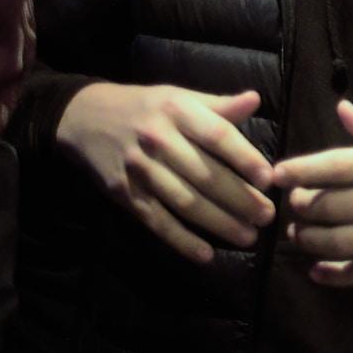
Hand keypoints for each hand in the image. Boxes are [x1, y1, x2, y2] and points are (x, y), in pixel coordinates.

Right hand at [56, 82, 274, 263]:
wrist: (84, 118)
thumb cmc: (146, 108)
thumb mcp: (180, 97)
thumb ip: (218, 105)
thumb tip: (255, 100)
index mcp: (177, 111)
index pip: (217, 136)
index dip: (245, 158)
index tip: (269, 179)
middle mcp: (158, 140)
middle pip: (205, 175)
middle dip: (240, 199)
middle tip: (268, 216)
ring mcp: (139, 170)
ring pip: (184, 202)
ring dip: (219, 223)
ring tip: (248, 236)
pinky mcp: (124, 194)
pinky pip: (156, 221)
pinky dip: (181, 240)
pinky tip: (205, 255)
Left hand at [274, 99, 352, 285]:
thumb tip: (341, 107)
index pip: (336, 165)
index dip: (299, 171)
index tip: (276, 175)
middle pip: (330, 206)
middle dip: (301, 207)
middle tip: (291, 206)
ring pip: (339, 241)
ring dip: (309, 240)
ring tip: (299, 234)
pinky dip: (334, 274)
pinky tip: (318, 270)